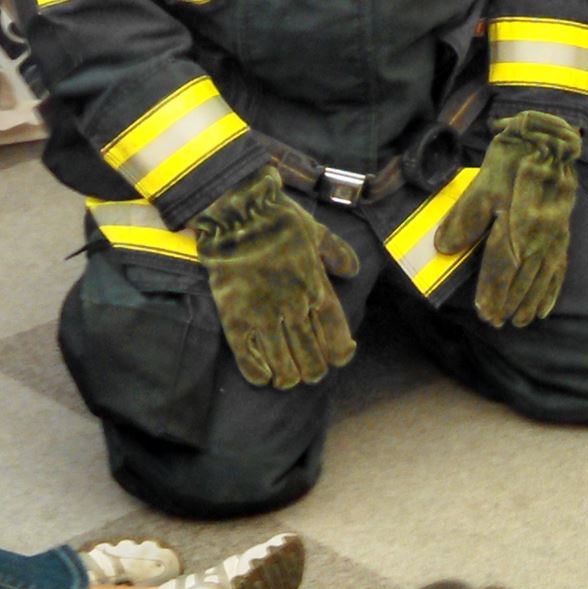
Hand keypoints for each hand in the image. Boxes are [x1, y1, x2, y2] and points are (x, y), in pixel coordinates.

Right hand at [195, 166, 358, 389]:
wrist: (237, 210)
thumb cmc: (278, 218)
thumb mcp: (317, 231)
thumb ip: (337, 254)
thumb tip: (352, 271)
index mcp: (316, 287)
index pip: (336, 336)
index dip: (341, 354)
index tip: (340, 356)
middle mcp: (294, 306)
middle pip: (311, 358)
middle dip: (313, 370)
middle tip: (310, 371)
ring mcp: (263, 313)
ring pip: (282, 364)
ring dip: (289, 377)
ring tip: (288, 378)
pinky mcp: (234, 316)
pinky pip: (247, 356)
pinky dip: (257, 372)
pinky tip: (263, 377)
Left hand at [434, 109, 579, 327]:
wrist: (546, 141)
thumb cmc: (510, 162)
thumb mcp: (481, 185)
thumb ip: (464, 219)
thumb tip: (444, 247)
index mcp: (513, 226)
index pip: (500, 269)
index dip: (492, 293)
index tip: (484, 314)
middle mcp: (536, 236)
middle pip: (522, 278)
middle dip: (509, 302)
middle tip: (498, 323)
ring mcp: (553, 236)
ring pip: (541, 277)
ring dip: (530, 301)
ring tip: (520, 321)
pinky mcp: (563, 231)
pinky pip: (559, 267)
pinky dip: (552, 289)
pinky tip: (546, 306)